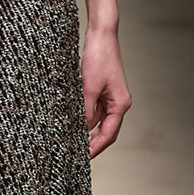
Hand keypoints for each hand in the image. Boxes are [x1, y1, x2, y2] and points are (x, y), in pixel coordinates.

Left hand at [83, 27, 130, 158]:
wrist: (101, 36)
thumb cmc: (98, 58)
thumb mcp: (88, 87)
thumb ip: (85, 111)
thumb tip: (81, 131)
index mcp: (120, 104)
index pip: (109, 134)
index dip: (96, 148)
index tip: (83, 159)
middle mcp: (118, 103)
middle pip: (106, 131)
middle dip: (93, 144)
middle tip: (77, 156)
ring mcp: (110, 98)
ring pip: (99, 122)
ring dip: (87, 133)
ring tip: (72, 144)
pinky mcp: (102, 92)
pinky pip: (94, 112)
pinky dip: (85, 120)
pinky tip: (74, 125)